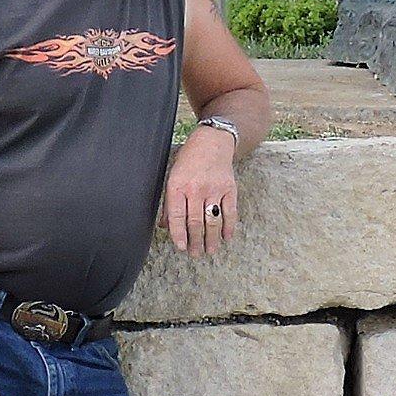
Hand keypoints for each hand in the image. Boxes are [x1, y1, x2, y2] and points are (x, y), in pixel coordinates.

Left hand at [163, 127, 239, 253]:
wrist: (212, 141)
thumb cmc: (188, 160)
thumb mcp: (172, 177)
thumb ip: (169, 203)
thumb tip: (165, 226)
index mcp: (178, 186)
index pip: (177, 216)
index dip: (179, 234)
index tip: (180, 247)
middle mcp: (196, 189)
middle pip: (195, 222)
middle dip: (195, 242)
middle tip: (195, 254)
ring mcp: (214, 189)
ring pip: (212, 221)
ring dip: (211, 239)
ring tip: (210, 251)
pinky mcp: (229, 188)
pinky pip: (230, 212)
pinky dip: (229, 227)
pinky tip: (226, 237)